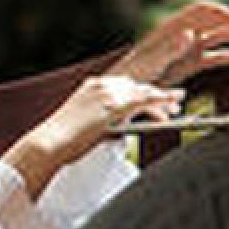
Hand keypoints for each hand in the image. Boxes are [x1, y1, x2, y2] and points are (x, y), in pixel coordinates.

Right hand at [5, 75, 182, 187]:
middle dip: (156, 93)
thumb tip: (119, 128)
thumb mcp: (84, 124)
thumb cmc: (63, 141)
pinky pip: (146, 100)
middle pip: (137, 86)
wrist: (50, 143)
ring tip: (178, 105)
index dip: (141, 91)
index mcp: (92, 86)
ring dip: (163, 97)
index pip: (124, 85)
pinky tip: (172, 106)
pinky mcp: (116, 105)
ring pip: (144, 92)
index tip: (153, 96)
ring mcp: (109, 93)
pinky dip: (161, 101)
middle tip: (174, 102)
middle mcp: (102, 84)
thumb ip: (103, 121)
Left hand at [112, 0, 228, 85]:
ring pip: (220, 36)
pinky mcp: (190, 63)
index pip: (204, 12)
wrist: (123, 92)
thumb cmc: (133, 75)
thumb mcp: (150, 62)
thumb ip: (170, 49)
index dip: (225, 15)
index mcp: (174, 29)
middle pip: (217, 21)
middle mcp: (183, 34)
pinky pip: (217, 56)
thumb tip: (189, 33)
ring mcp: (188, 48)